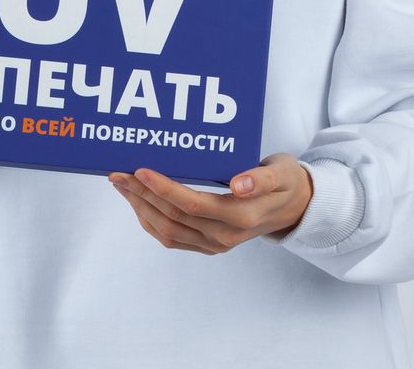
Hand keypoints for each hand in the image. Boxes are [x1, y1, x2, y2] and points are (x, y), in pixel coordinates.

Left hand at [108, 152, 313, 254]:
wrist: (295, 207)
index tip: (140, 170)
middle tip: (118, 173)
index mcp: (240, 217)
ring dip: (140, 208)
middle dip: (141, 195)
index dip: (163, 188)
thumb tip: (239, 184)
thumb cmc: (285, 182)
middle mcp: (224, 235)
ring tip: (121, 184)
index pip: (191, 205)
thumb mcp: (281, 173)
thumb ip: (260, 178)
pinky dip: (149, 219)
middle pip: (172, 217)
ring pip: (166, 230)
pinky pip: (171, 236)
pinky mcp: (208, 244)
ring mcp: (215, 243)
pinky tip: (138, 200)